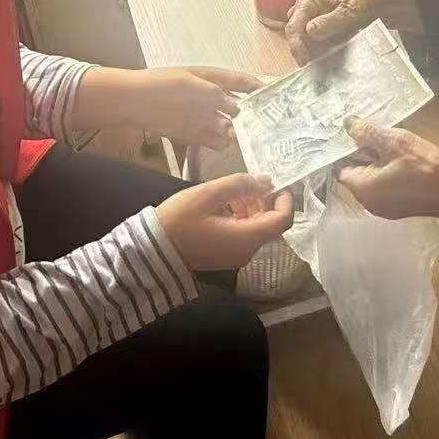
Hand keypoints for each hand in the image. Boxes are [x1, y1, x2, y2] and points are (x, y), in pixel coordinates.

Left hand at [127, 66, 264, 148]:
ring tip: (248, 138)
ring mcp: (199, 115)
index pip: (236, 80)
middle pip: (233, 106)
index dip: (254, 85)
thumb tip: (239, 108)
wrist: (132, 101)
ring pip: (224, 124)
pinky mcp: (189, 132)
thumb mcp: (194, 85)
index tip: (271, 92)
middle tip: (267, 124)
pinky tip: (226, 145)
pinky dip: (219, 143)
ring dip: (234, 131)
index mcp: (208, 78)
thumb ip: (218, 96)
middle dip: (249, 114)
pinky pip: (210, 139)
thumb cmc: (163, 85)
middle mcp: (207, 97)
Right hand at [155, 173, 295, 271]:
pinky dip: (243, 219)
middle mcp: (248, 251)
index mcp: (247, 237)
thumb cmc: (180, 219)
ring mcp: (236, 257)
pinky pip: (245, 236)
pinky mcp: (226, 257)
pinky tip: (226, 205)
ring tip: (235, 191)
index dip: (285, 200)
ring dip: (253, 209)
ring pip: (258, 230)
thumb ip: (241, 184)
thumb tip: (266, 181)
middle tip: (250, 183)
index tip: (276, 183)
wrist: (153, 250)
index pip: (282, 220)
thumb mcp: (210, 194)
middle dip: (266, 202)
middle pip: (271, 225)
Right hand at [284, 0, 380, 63]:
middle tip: (313, 65)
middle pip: (294, 37)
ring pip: (301, 44)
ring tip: (324, 61)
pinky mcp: (314, 36)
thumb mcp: (348, 12)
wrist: (372, 7)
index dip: (296, 45)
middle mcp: (303, 13)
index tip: (304, 61)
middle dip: (302, 51)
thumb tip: (309, 30)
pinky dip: (316, 55)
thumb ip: (330, 21)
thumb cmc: (360, 4)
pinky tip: (326, 58)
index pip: (293, 27)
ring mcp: (307, 24)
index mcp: (307, 3)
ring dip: (310, 54)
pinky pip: (310, 48)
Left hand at [338, 118, 438, 222]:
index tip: (360, 133)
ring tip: (396, 147)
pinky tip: (405, 162)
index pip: (341, 166)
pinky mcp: (397, 208)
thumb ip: (368, 133)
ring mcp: (383, 208)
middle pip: (356, 172)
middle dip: (366, 153)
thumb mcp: (395, 142)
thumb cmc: (425, 167)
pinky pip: (384, 187)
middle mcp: (367, 203)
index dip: (348, 148)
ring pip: (372, 179)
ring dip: (379, 162)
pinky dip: (389, 173)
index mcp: (362, 189)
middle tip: (383, 137)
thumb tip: (348, 124)